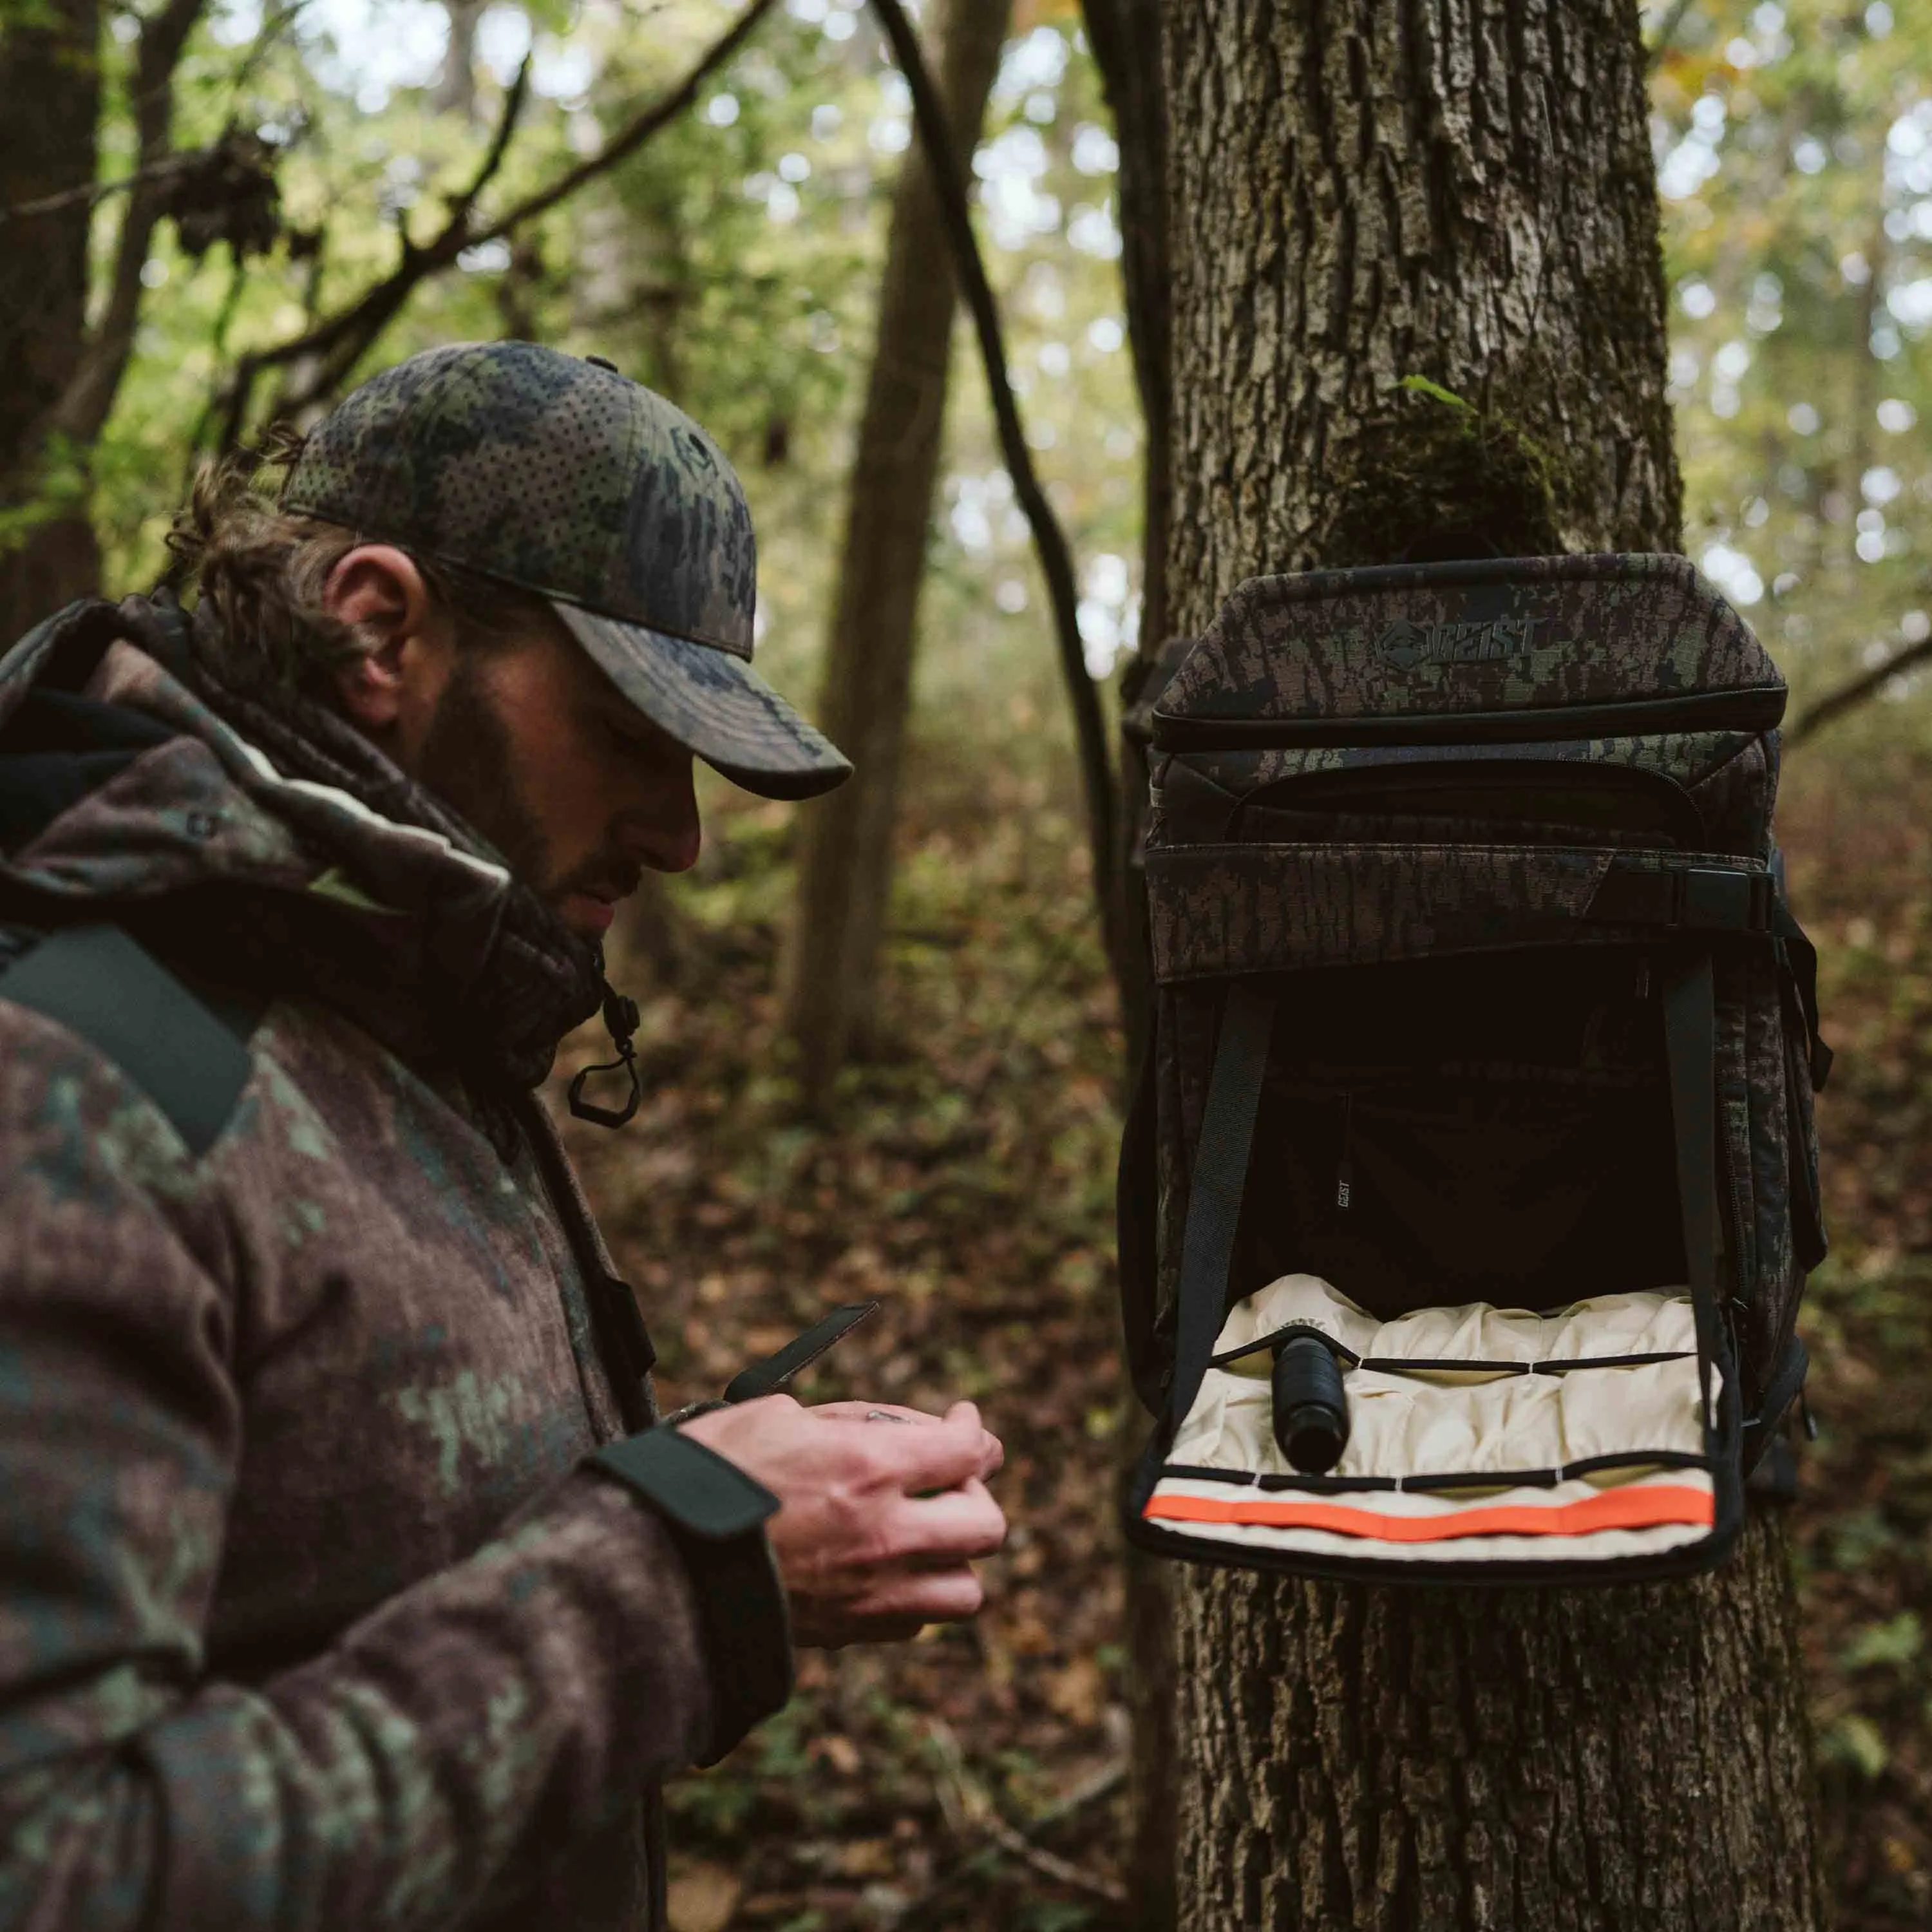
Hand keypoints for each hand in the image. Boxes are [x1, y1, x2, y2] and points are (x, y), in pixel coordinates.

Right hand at [678, 1395, 1005, 1647]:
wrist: (656, 1564)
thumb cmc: (705, 1475)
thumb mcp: (774, 1416)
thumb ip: (847, 1424)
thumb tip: (890, 1432)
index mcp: (871, 1468)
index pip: (967, 1450)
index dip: (975, 1431)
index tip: (963, 1421)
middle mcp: (887, 1535)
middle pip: (987, 1525)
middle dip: (975, 1494)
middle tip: (946, 1479)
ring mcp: (872, 1593)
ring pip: (965, 1590)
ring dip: (955, 1557)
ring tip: (924, 1533)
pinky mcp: (847, 1631)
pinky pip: (914, 1622)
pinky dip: (914, 1596)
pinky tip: (885, 1569)